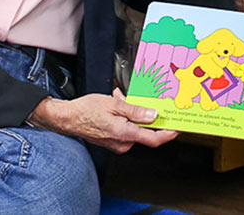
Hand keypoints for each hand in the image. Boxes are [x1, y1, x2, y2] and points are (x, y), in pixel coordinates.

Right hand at [28, 90, 178, 152]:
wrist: (66, 118)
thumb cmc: (85, 111)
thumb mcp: (114, 104)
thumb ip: (136, 111)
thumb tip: (153, 116)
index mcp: (125, 134)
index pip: (154, 139)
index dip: (169, 133)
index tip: (177, 127)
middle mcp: (122, 143)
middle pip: (145, 131)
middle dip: (145, 115)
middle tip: (142, 100)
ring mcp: (116, 144)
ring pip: (134, 128)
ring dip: (132, 113)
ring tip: (121, 99)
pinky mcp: (112, 141)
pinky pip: (125, 129)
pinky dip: (124, 117)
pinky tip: (116, 105)